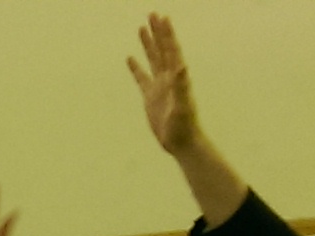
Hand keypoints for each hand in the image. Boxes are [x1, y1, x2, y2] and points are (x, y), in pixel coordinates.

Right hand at [128, 13, 201, 154]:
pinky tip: (130, 59)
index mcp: (176, 77)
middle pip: (161, 50)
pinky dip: (136, 68)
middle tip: (152, 15)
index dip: (166, 34)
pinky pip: (141, 78)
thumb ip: (182, 85)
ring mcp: (159, 87)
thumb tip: (181, 66)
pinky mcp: (150, 97)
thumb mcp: (183, 105)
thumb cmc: (184, 126)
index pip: (170, 50)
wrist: (181, 142)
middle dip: (157, 32)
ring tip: (141, 28)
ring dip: (148, 44)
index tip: (162, 18)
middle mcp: (168, 78)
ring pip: (152, 60)